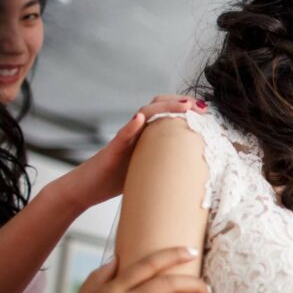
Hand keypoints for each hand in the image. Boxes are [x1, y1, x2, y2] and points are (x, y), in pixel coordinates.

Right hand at [54, 95, 207, 210]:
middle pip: (158, 107)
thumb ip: (165, 163)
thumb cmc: (117, 180)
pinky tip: (139, 119)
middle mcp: (136, 132)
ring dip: (164, 108)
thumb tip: (194, 169)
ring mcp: (123, 139)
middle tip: (201, 106)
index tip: (206, 110)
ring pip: (143, 115)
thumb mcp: (148, 169)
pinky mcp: (111, 150)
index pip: (167, 114)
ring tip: (184, 106)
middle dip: (180, 102)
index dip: (185, 109)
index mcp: (147, 136)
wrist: (86, 189)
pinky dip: (131, 126)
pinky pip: (121, 135)